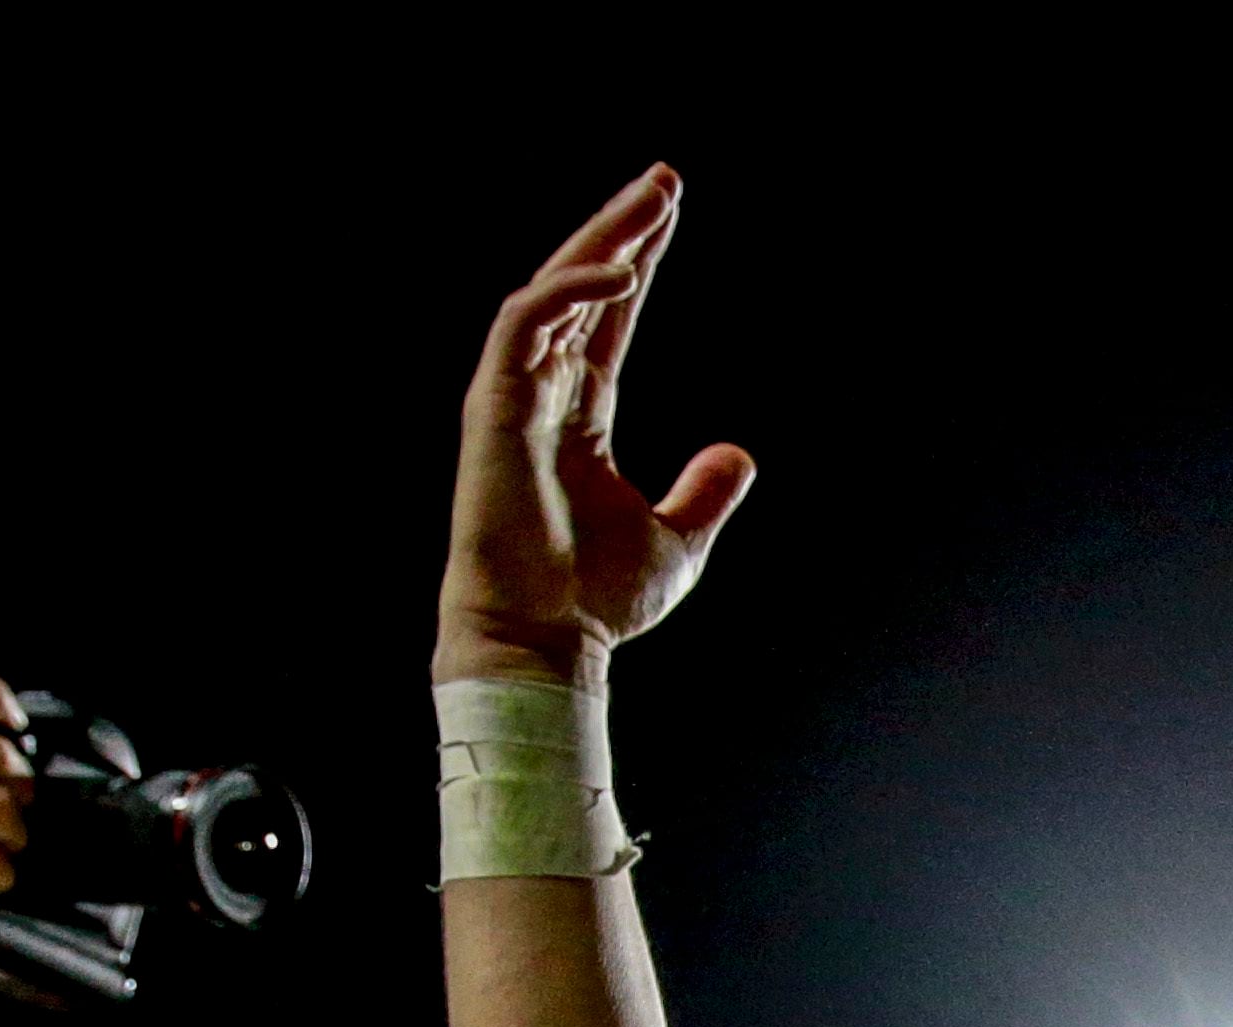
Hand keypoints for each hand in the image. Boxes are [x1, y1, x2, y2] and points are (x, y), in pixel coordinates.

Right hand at [437, 164, 755, 689]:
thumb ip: (705, 491)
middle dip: (621, 230)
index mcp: (580, 416)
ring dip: (600, 243)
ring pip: (551, 292)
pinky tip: (617, 270)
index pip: (608, 320)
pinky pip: (523, 326)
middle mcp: (541, 395)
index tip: (668, 214)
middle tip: (664, 179)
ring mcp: (513, 397)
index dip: (636, 264)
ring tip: (649, 201)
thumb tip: (740, 452)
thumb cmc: (594, 600)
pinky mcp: (492, 408)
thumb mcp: (677, 539)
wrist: (544, 641)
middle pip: (581, 290)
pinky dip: (566, 292)